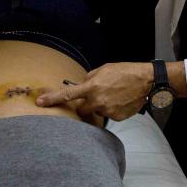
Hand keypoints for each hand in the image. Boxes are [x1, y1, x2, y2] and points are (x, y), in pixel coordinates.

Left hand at [37, 63, 151, 120]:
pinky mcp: (116, 117)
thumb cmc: (125, 71)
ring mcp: (107, 110)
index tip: (40, 103)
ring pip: (97, 111)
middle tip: (96, 97)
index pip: (68, 94)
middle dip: (85, 105)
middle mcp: (97, 100)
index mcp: (92, 86)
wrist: (146, 81)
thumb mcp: (104, 69)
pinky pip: (109, 115)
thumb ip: (90, 78)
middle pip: (81, 110)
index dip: (52, 99)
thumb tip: (82, 85)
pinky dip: (113, 109)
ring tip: (115, 96)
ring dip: (102, 106)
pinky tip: (121, 101)